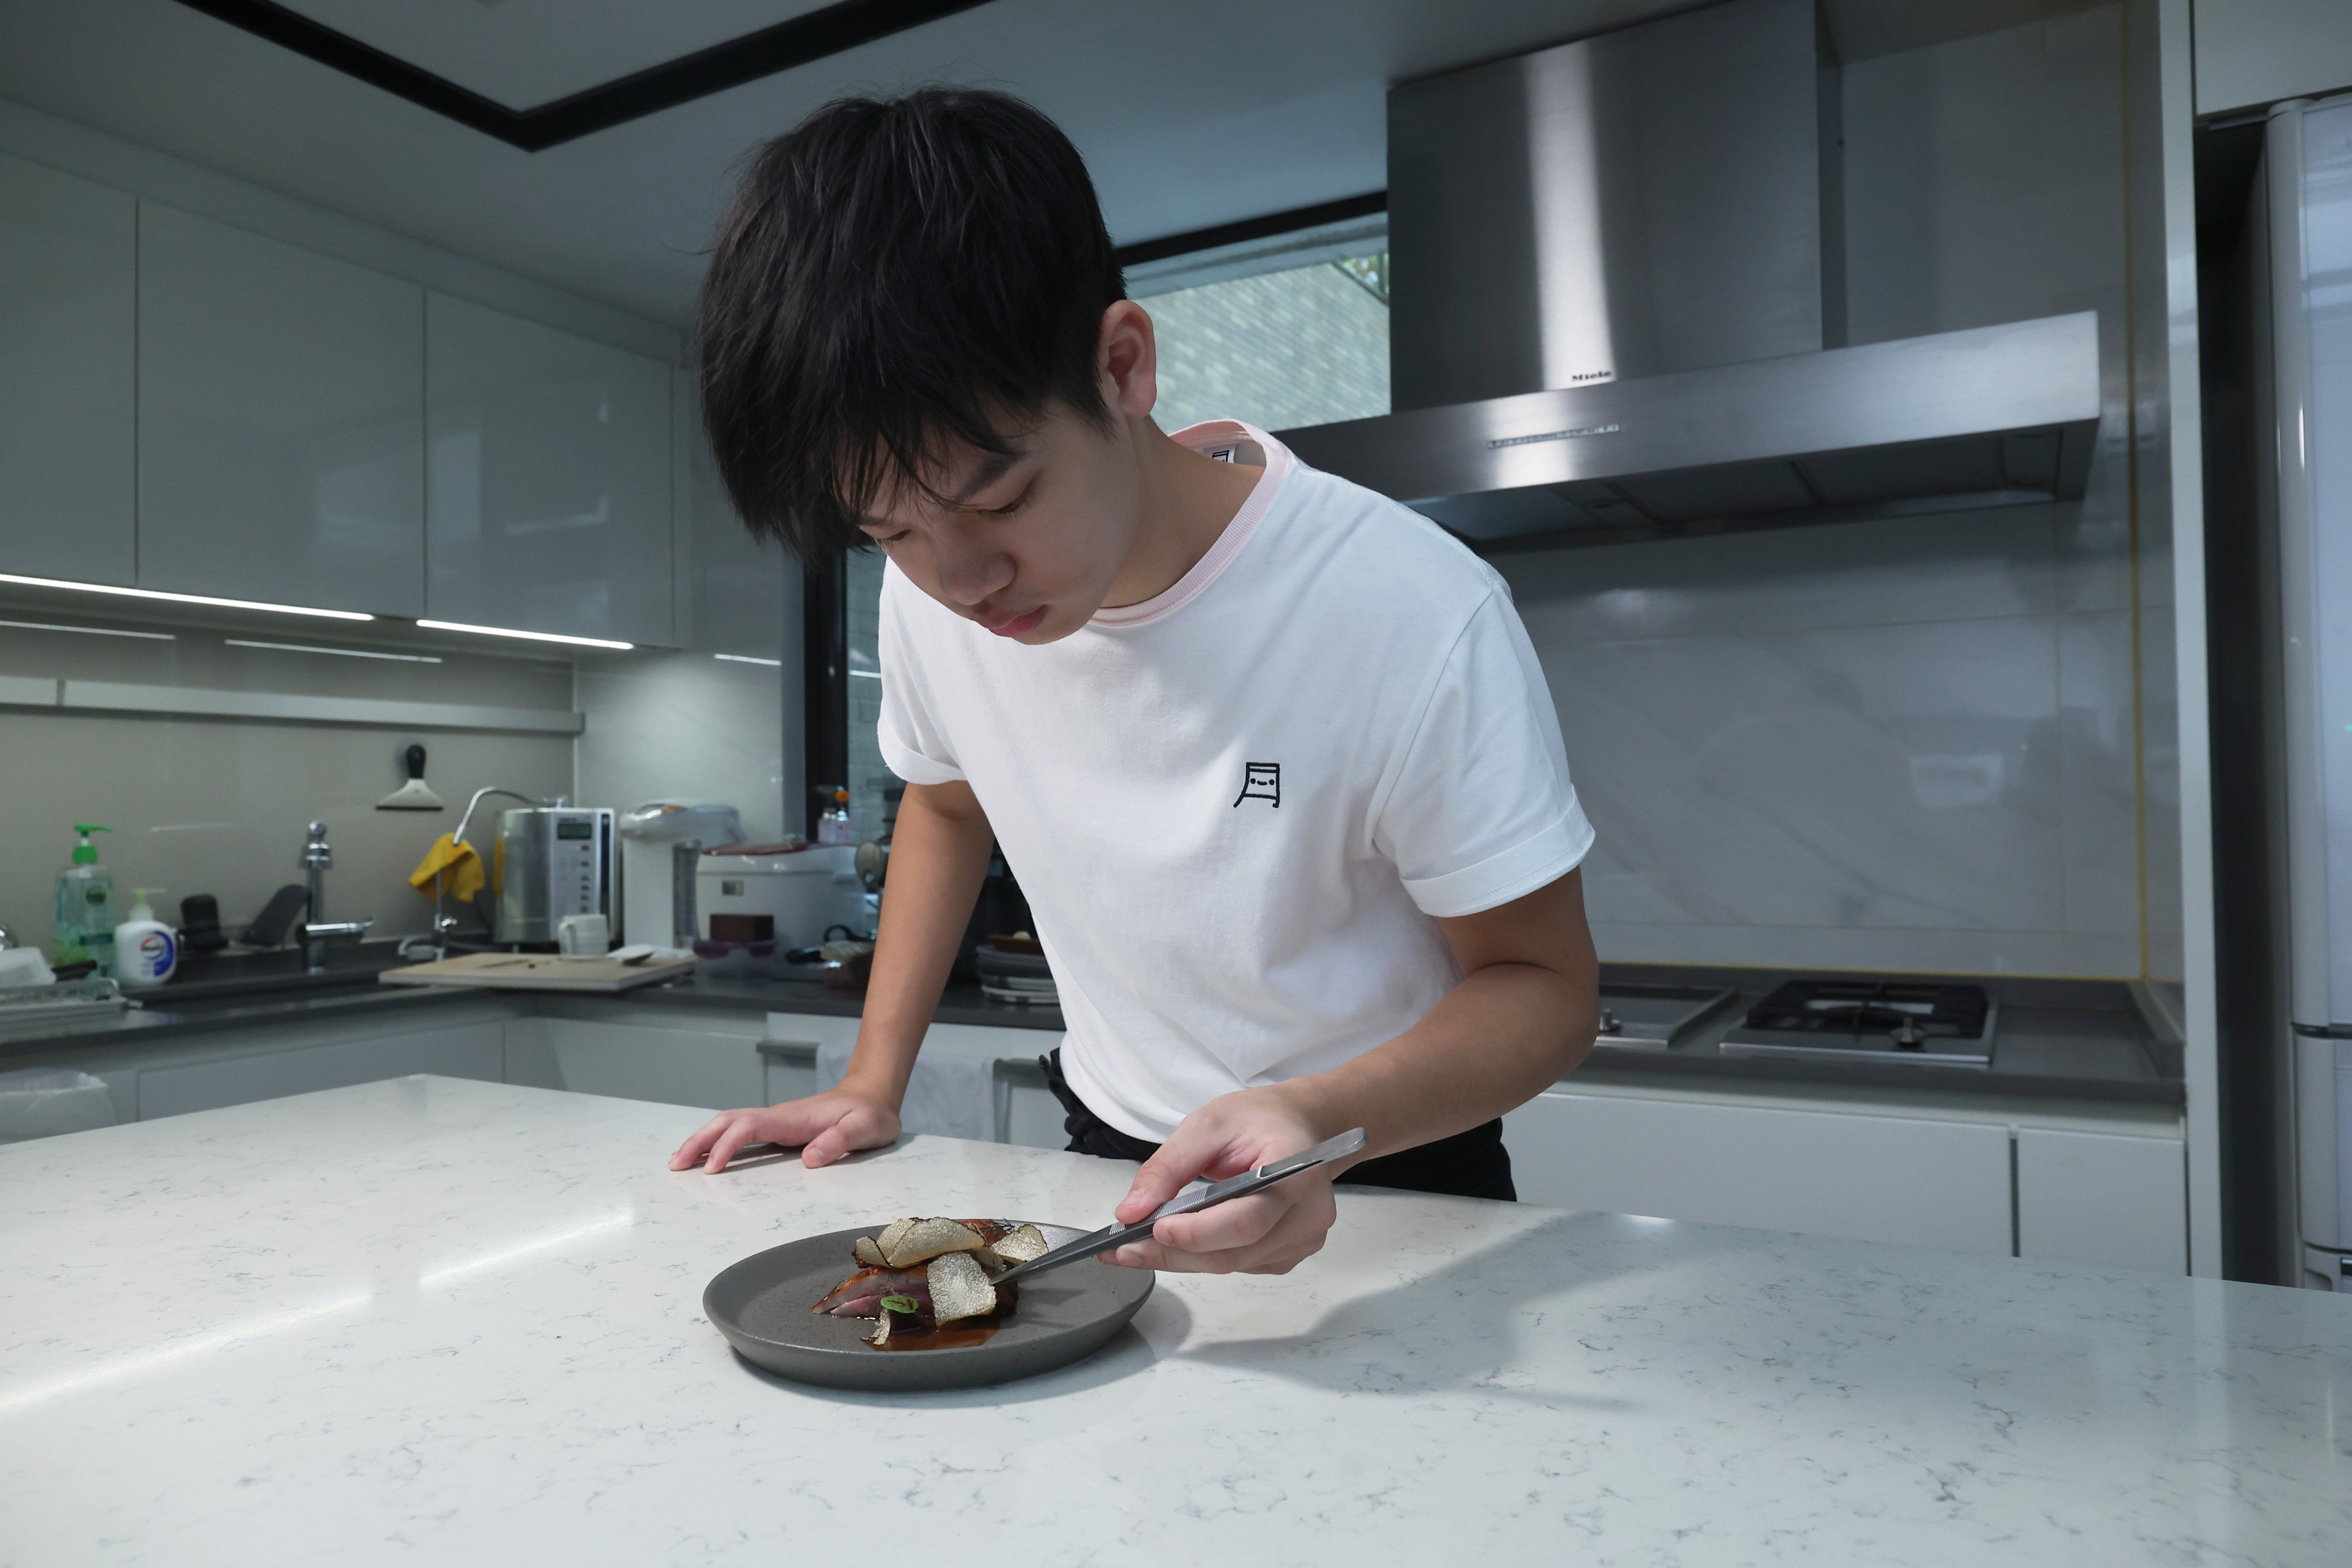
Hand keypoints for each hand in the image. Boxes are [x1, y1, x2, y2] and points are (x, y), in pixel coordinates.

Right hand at [667, 1088, 900, 1173]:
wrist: (872, 1096)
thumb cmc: (870, 1114)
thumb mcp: (865, 1128)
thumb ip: (840, 1141)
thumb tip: (809, 1159)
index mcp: (794, 1118)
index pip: (750, 1126)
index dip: (728, 1145)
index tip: (712, 1168)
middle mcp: (778, 1116)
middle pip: (728, 1121)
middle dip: (700, 1140)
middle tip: (676, 1165)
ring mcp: (775, 1121)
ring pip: (729, 1124)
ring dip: (703, 1139)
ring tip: (678, 1162)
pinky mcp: (777, 1128)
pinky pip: (739, 1132)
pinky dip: (717, 1142)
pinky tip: (706, 1156)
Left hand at [1105, 1089, 1340, 1274]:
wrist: (1297, 1126)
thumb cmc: (1257, 1120)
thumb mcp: (1206, 1125)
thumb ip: (1168, 1168)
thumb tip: (1131, 1212)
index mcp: (1294, 1170)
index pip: (1247, 1219)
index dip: (1198, 1232)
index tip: (1152, 1228)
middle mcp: (1307, 1212)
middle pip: (1234, 1252)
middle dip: (1174, 1253)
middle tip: (1123, 1250)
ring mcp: (1303, 1238)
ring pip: (1232, 1265)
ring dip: (1183, 1259)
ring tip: (1139, 1246)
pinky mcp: (1291, 1254)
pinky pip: (1240, 1265)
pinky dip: (1203, 1257)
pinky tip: (1178, 1243)